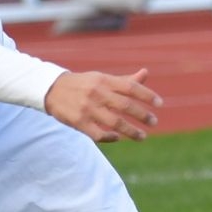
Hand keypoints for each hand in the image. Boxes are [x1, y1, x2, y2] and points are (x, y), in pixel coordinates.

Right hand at [44, 69, 161, 142]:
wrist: (51, 89)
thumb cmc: (84, 84)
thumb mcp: (102, 78)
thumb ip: (125, 80)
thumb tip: (146, 73)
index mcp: (105, 81)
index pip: (131, 87)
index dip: (147, 95)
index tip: (160, 104)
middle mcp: (97, 94)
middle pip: (125, 106)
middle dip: (143, 115)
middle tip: (154, 122)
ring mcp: (88, 109)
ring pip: (114, 122)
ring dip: (131, 131)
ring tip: (143, 136)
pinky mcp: (78, 122)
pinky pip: (98, 134)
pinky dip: (110, 137)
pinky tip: (118, 137)